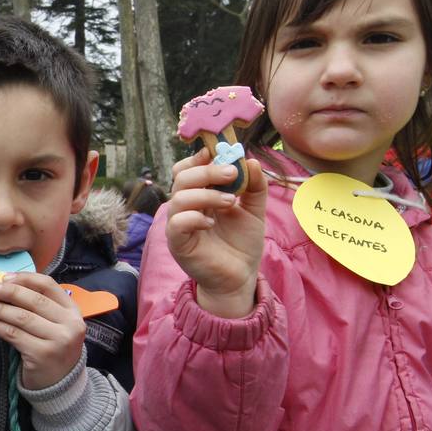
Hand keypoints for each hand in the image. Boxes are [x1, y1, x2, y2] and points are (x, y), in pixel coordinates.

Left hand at [0, 273, 86, 389]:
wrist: (61, 383)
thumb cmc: (53, 347)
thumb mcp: (55, 324)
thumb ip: (39, 306)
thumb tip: (4, 285)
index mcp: (73, 311)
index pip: (49, 286)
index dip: (25, 279)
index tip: (5, 278)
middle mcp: (70, 324)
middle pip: (34, 301)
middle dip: (8, 292)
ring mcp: (58, 340)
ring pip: (21, 317)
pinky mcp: (42, 354)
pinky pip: (13, 334)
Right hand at [164, 148, 267, 318]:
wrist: (241, 277)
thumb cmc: (242, 244)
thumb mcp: (254, 210)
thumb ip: (254, 186)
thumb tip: (251, 161)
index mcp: (199, 196)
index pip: (186, 169)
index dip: (198, 158)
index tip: (218, 153)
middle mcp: (185, 208)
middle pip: (181, 177)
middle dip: (207, 171)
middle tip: (232, 174)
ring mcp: (179, 225)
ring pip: (179, 197)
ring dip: (206, 195)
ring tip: (229, 202)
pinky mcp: (178, 243)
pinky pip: (177, 223)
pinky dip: (194, 217)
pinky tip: (210, 223)